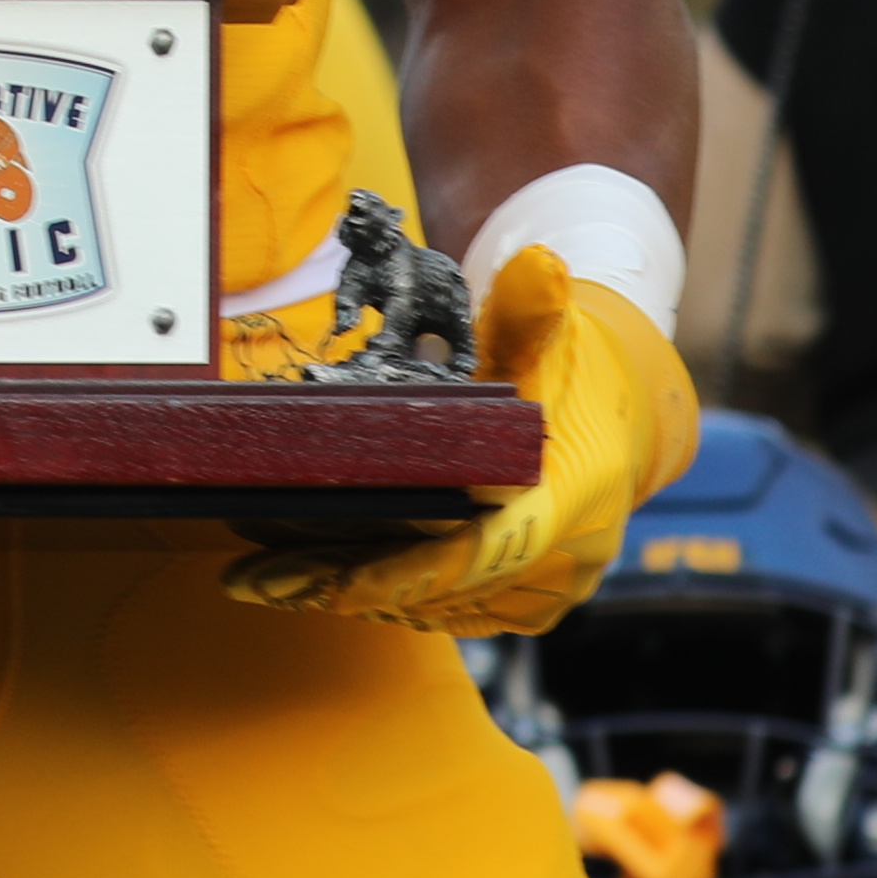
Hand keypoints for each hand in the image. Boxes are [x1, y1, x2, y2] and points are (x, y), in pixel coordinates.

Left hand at [232, 247, 693, 637]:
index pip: (485, 553)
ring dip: (352, 595)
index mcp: (573, 499)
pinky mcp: (523, 604)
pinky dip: (384, 598)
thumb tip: (537, 267)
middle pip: (443, 591)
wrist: (619, 415)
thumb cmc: (572, 370)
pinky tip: (318, 578)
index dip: (408, 574)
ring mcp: (546, 592)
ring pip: (435, 610)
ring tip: (266, 579)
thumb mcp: (550, 333)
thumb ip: (531, 308)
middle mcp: (566, 560)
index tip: (335, 583)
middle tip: (257, 579)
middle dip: (347, 585)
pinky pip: (445, 611)